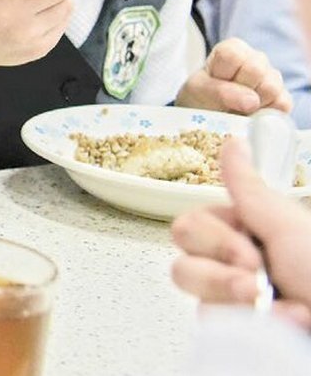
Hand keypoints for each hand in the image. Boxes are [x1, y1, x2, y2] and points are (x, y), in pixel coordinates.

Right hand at [171, 137, 310, 327]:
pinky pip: (205, 317)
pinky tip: (269, 325)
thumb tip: (233, 142)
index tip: (253, 248)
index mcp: (248, 232)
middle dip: (220, 266)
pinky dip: (238, 320)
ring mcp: (230, 297)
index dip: (216, 236)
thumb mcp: (288, 228)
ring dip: (230, 293)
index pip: (193, 221)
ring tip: (270, 307)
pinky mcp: (229, 328)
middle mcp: (234, 261)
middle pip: (182, 250)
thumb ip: (248, 189)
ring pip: (189, 282)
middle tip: (261, 279)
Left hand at [177, 38, 290, 114]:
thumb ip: (219, 91)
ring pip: (271, 88)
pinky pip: (281, 105)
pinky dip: (264, 115)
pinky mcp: (283, 99)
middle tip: (227, 98)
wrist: (210, 118)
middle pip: (256, 70)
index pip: (233, 56)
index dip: (224, 75)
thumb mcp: (197, 91)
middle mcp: (256, 59)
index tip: (216, 82)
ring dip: (252, 104)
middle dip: (238, 89)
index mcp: (233, 49)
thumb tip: (252, 101)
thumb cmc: (201, 97)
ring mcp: (273, 78)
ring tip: (238, 107)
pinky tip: (251, 114)